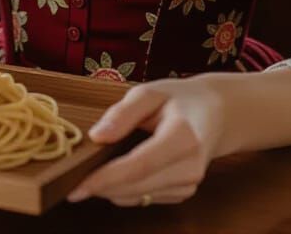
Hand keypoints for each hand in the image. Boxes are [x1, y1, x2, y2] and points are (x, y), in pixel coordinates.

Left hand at [66, 74, 226, 206]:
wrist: (217, 114)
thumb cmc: (180, 99)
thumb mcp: (150, 92)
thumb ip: (122, 113)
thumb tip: (96, 137)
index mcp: (184, 137)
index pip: (139, 166)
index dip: (105, 179)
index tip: (76, 186)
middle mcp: (190, 167)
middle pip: (136, 187)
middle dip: (101, 186)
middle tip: (73, 180)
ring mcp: (189, 185)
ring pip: (137, 197)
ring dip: (112, 187)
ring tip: (101, 165)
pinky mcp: (183, 194)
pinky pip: (145, 198)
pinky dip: (128, 187)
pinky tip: (125, 168)